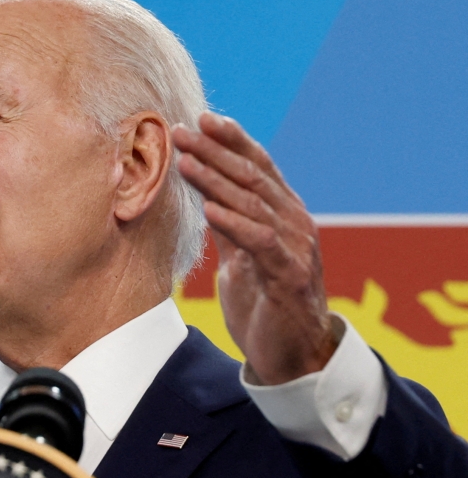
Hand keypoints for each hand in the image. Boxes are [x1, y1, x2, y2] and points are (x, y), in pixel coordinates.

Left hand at [172, 112, 336, 384]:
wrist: (293, 358)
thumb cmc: (265, 308)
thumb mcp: (241, 260)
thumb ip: (231, 228)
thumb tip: (208, 197)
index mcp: (284, 215)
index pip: (258, 166)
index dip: (231, 140)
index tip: (200, 118)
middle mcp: (294, 223)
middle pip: (253, 175)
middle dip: (216, 151)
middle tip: (182, 130)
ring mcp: (295, 247)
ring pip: (253, 202)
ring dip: (216, 179)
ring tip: (185, 160)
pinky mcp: (288, 275)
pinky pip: (259, 240)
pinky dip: (233, 221)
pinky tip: (210, 208)